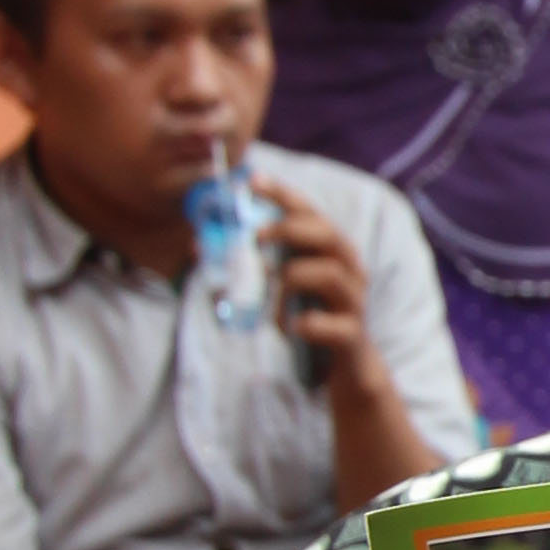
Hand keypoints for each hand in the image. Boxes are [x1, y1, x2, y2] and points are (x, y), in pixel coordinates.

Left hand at [256, 179, 380, 384]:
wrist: (348, 368)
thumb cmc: (311, 317)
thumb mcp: (281, 287)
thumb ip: (250, 266)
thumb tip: (196, 246)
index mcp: (330, 251)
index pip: (309, 212)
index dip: (283, 195)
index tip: (252, 181)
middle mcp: (349, 269)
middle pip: (327, 234)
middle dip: (290, 229)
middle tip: (256, 237)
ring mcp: (354, 301)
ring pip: (330, 274)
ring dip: (292, 280)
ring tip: (273, 300)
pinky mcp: (352, 335)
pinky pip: (333, 325)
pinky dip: (307, 324)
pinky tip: (290, 330)